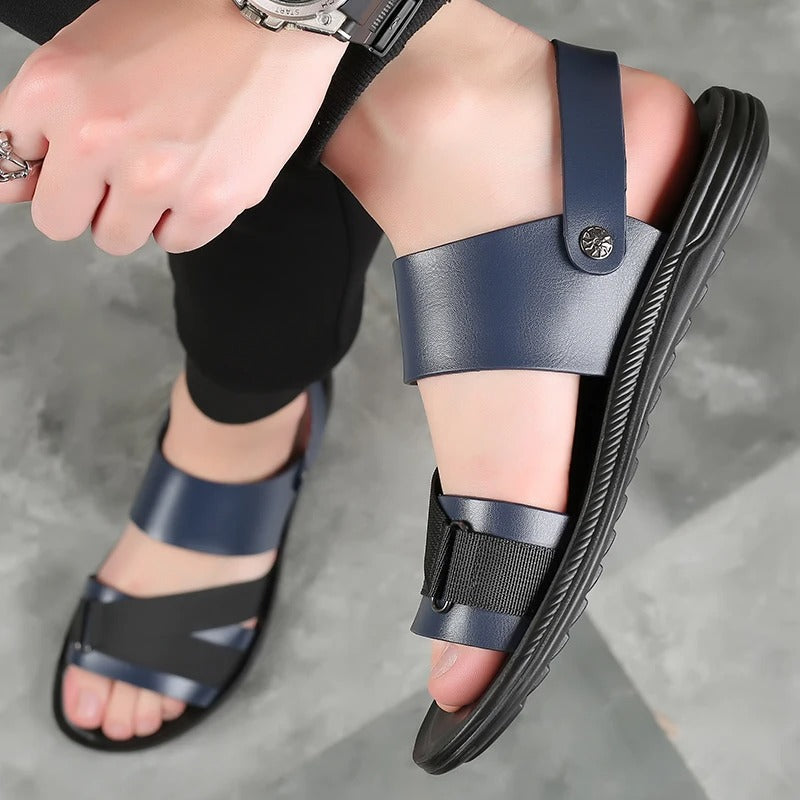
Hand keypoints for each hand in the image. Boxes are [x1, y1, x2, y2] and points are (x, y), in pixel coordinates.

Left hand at [0, 0, 345, 254]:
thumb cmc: (184, 19)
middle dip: (85, 201)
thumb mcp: (90, 48)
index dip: (47, 165)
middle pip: (59, 222)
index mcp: (52, 90)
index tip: (69, 162)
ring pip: (117, 239)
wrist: (270, 12)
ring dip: (136, 213)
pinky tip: (201, 177)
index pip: (9, 170)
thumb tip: (10, 183)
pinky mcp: (211, 202)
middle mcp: (96, 139)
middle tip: (120, 172)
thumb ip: (46, 117)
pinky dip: (184, 219)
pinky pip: (176, 241)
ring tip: (169, 169)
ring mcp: (156, 178)